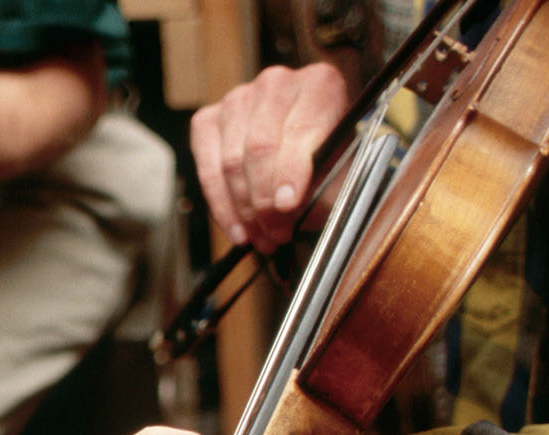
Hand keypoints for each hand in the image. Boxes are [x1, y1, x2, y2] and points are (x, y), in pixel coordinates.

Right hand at [190, 63, 349, 252]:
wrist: (309, 151)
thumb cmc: (330, 162)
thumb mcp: (341, 174)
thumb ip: (322, 187)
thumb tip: (286, 207)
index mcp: (320, 84)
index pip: (299, 129)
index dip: (291, 171)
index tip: (288, 206)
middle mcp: (276, 83)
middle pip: (259, 146)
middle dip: (265, 199)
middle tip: (277, 234)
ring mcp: (237, 99)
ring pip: (231, 161)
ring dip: (245, 209)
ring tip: (263, 237)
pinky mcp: (208, 120)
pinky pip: (207, 169)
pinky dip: (221, 205)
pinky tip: (238, 229)